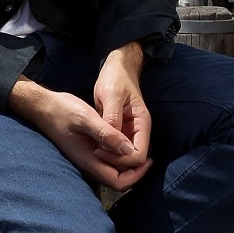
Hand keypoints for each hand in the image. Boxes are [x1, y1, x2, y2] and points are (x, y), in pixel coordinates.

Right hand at [8, 56, 151, 190]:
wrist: (42, 106)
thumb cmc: (61, 110)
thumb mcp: (86, 117)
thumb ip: (107, 133)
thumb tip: (129, 150)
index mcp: (88, 159)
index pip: (117, 182)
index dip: (136, 175)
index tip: (147, 159)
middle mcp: (87, 163)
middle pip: (117, 180)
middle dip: (135, 171)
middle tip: (148, 154)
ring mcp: (86, 157)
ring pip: (113, 170)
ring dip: (128, 163)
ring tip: (140, 146)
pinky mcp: (86, 150)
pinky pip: (107, 160)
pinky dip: (119, 155)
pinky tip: (125, 140)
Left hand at [92, 43, 151, 189]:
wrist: (116, 68)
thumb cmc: (115, 78)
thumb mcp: (111, 96)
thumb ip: (112, 120)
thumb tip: (114, 144)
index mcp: (142, 124)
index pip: (139, 156)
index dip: (120, 160)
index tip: (99, 150)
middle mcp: (138, 132)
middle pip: (133, 161)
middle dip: (115, 163)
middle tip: (94, 152)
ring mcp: (129, 133)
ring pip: (124, 158)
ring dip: (109, 159)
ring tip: (91, 148)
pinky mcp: (119, 132)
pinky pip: (115, 149)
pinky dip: (106, 151)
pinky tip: (92, 144)